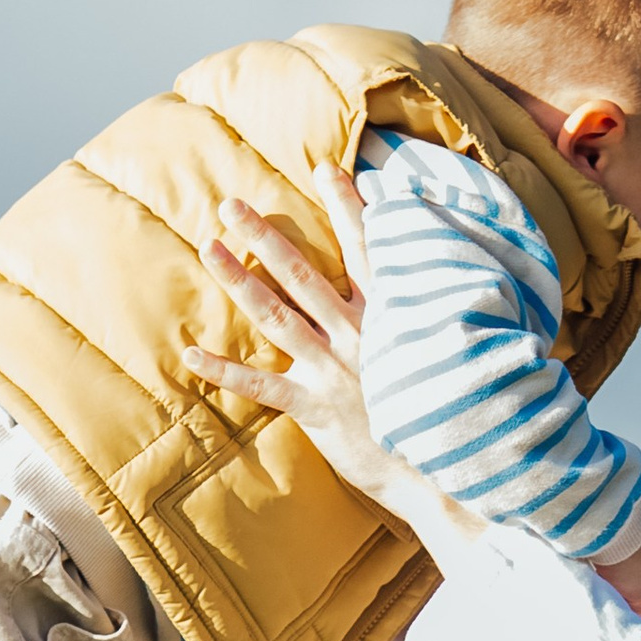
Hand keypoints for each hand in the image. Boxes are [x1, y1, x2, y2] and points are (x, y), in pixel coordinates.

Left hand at [189, 173, 435, 529]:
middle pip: (304, 274)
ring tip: (209, 248)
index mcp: (392, 317)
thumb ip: (429, 315)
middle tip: (232, 204)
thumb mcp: (449, 350)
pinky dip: (224, 371)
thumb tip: (431, 285)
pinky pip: (262, 385)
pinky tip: (191, 354)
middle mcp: (359, 335)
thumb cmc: (447, 413)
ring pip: (277, 315)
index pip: (367, 249)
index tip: (326, 168)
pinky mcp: (316, 407)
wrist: (446, 471)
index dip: (346, 207)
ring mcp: (334, 370)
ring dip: (239, 280)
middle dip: (266, 235)